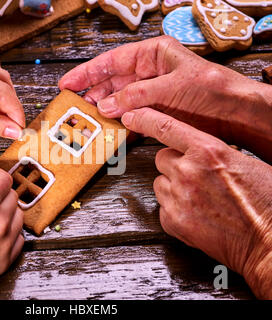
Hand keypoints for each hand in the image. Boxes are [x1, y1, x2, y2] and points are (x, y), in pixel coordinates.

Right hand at [59, 36, 271, 161]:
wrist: (234, 113)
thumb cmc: (211, 90)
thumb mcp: (171, 87)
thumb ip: (137, 96)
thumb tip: (108, 105)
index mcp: (153, 55)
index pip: (112, 61)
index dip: (88, 72)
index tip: (69, 83)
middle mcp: (148, 72)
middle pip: (111, 82)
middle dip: (92, 93)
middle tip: (74, 106)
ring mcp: (150, 93)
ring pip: (118, 100)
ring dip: (103, 110)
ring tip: (86, 119)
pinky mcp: (154, 111)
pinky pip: (129, 115)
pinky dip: (118, 122)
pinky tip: (107, 128)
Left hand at [121, 108, 271, 298]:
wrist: (267, 240)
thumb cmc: (264, 202)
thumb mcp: (243, 162)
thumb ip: (212, 152)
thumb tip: (195, 150)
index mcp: (208, 151)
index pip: (166, 127)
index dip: (145, 119)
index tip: (131, 115)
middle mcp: (188, 171)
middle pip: (161, 158)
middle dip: (173, 164)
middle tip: (193, 175)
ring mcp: (178, 197)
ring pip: (159, 182)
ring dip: (172, 186)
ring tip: (197, 197)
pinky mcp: (173, 221)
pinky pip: (161, 206)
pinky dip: (173, 208)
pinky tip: (194, 213)